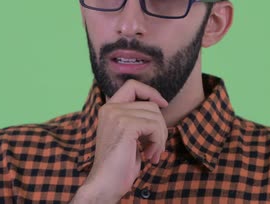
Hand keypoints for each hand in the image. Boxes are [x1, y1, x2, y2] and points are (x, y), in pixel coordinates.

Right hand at [72, 80, 168, 202]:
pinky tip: (149, 156)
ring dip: (160, 137)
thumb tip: (160, 106)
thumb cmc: (119, 165)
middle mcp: (110, 108)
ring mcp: (116, 115)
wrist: (106, 184)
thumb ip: (137, 118)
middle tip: (155, 148)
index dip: (151, 92)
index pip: (132, 85)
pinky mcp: (125, 125)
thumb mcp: (129, 136)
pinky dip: (158, 142)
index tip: (163, 104)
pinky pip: (154, 126)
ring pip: (155, 115)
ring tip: (152, 154)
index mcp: (108, 109)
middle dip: (160, 127)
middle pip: (150, 105)